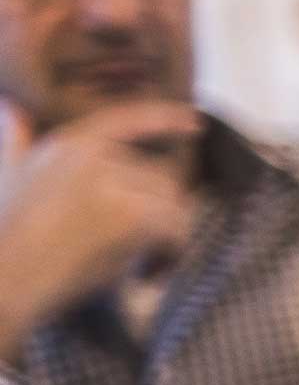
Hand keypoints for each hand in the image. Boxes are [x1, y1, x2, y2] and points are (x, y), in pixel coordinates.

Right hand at [0, 97, 196, 342]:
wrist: (5, 277)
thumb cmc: (6, 235)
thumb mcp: (7, 174)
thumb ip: (16, 139)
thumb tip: (11, 107)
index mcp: (69, 143)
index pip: (127, 120)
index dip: (164, 118)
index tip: (194, 122)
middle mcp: (94, 156)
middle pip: (160, 178)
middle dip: (158, 217)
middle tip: (139, 253)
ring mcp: (114, 183)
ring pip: (173, 204)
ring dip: (167, 240)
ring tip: (141, 268)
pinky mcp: (132, 215)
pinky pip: (176, 230)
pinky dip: (171, 257)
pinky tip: (148, 277)